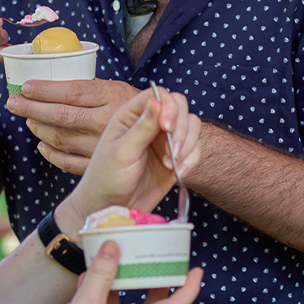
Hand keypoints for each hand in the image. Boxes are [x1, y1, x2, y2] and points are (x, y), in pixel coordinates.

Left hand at [6, 78, 140, 174]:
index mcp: (111, 97)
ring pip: (61, 138)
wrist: (165, 138)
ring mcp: (102, 145)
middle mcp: (106, 121)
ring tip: (27, 119)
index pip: (72, 92)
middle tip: (13, 102)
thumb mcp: (119, 89)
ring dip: (39, 128)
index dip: (46, 90)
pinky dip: (51, 153)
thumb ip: (93, 88)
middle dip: (32, 108)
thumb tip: (56, 73)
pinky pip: (67, 162)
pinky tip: (42, 145)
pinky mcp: (100, 164)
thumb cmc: (136, 108)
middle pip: (62, 115)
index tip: (26, 86)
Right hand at [27, 242, 202, 303]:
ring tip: (121, 265)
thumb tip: (114, 246)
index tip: (197, 271)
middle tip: (161, 264)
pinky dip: (104, 299)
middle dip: (157, 286)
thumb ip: (102, 273)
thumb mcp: (86, 303)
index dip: (188, 289)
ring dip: (125, 289)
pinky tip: (88, 282)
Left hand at [54, 87, 201, 233]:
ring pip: (191, 125)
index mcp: (131, 116)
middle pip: (179, 106)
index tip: (167, 128)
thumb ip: (142, 127)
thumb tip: (157, 100)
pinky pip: (195, 148)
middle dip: (181, 127)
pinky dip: (192, 159)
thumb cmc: (107, 179)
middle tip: (173, 149)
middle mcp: (150, 123)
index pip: (159, 95)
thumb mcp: (122, 152)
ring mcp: (164, 140)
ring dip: (188, 144)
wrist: (113, 208)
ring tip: (172, 165)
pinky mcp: (176, 157)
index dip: (168, 107)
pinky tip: (179, 173)